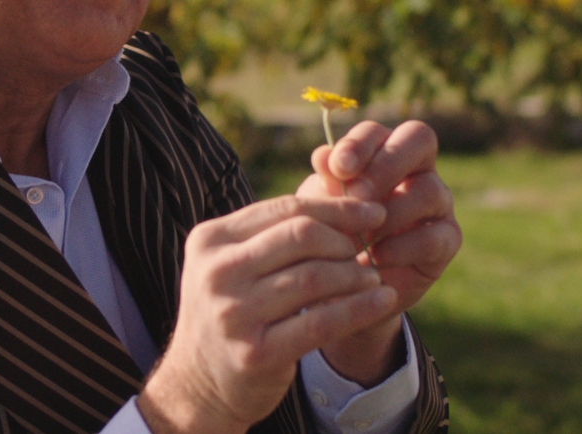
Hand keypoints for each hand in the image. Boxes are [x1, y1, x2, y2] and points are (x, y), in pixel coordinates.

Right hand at [139, 196, 400, 433]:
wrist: (198, 383)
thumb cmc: (231, 312)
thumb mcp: (235, 265)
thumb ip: (274, 234)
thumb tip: (345, 199)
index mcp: (210, 240)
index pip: (285, 209)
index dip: (335, 208)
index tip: (373, 211)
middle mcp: (217, 272)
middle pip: (301, 236)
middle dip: (345, 239)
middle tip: (368, 249)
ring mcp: (233, 313)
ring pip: (315, 277)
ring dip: (356, 274)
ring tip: (374, 277)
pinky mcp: (256, 352)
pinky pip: (322, 322)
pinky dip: (360, 308)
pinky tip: (384, 300)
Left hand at [297, 120, 459, 384]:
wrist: (347, 288)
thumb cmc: (332, 235)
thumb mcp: (322, 208)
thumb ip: (326, 183)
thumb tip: (322, 155)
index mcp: (381, 152)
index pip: (378, 131)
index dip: (359, 144)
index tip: (337, 168)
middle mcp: (416, 169)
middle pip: (419, 139)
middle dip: (386, 164)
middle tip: (357, 194)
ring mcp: (437, 202)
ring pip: (428, 190)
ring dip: (389, 214)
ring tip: (359, 237)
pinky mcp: (447, 239)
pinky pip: (434, 236)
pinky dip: (401, 248)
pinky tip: (375, 259)